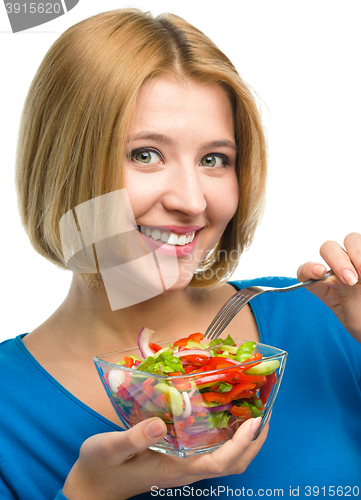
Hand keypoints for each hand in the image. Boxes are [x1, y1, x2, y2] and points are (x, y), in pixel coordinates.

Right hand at [62, 416, 266, 499]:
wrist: (93, 484)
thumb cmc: (100, 466)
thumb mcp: (110, 448)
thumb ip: (134, 438)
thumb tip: (160, 420)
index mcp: (176, 468)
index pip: (221, 462)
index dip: (242, 444)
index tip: (255, 420)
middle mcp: (186, 468)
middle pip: (234, 463)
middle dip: (254, 441)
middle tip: (264, 410)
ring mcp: (184, 465)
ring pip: (227, 458)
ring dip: (245, 438)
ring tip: (253, 409)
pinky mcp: (179, 458)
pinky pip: (213, 450)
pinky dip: (228, 435)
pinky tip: (224, 415)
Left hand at [297, 232, 360, 343]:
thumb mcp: (354, 318)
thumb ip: (343, 296)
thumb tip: (332, 277)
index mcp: (327, 288)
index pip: (307, 271)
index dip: (309, 268)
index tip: (320, 272)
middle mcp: (340, 272)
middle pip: (328, 249)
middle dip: (338, 260)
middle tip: (351, 279)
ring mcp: (358, 263)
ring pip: (351, 240)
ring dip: (356, 253)